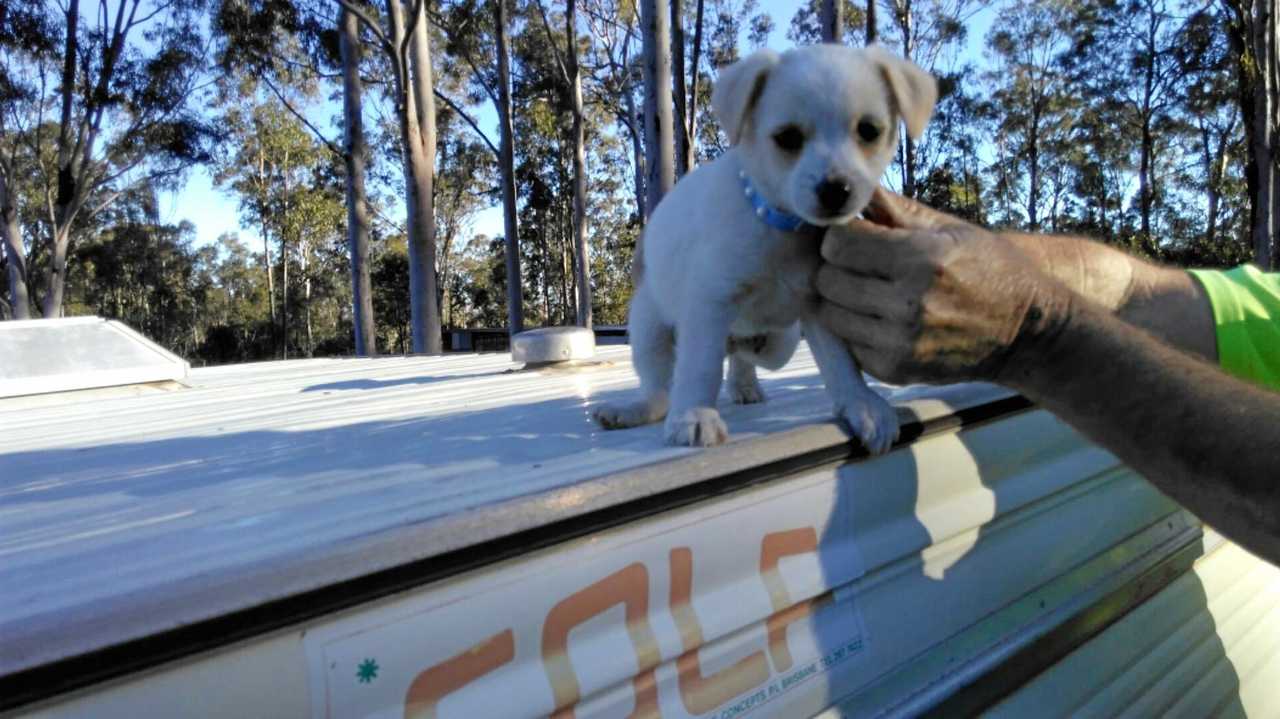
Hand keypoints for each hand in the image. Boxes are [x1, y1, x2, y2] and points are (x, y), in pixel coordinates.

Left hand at [815, 189, 1070, 385]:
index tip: (850, 236)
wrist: (1026, 333)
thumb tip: (855, 190)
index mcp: (922, 258)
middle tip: (854, 263)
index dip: (838, 236)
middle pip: (827, 279)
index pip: (839, 243)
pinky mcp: (895, 370)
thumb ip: (897, 211)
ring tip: (864, 289)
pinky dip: (854, 329)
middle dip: (833, 267)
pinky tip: (879, 318)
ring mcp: (899, 342)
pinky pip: (847, 343)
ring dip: (839, 299)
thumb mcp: (952, 230)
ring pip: (829, 314)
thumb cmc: (990, 270)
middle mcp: (908, 303)